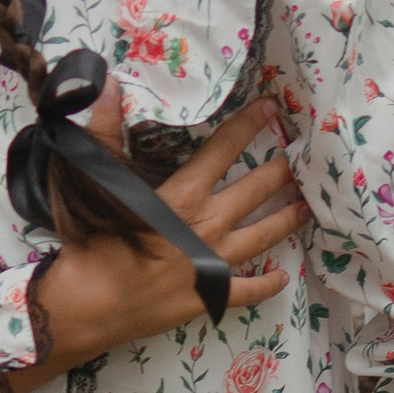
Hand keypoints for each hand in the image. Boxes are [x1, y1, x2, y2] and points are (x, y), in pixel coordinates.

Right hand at [2, 93, 306, 392]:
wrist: (88, 307)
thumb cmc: (90, 244)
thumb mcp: (95, 180)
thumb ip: (104, 132)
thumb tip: (107, 85)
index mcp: (184, 196)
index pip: (223, 150)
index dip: (248, 126)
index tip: (271, 109)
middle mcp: (207, 227)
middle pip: (253, 192)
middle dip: (279, 173)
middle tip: (300, 160)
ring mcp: (212, 265)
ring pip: (260, 237)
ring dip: (284, 221)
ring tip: (305, 209)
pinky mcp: (207, 297)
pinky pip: (245, 292)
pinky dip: (266, 285)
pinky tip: (283, 279)